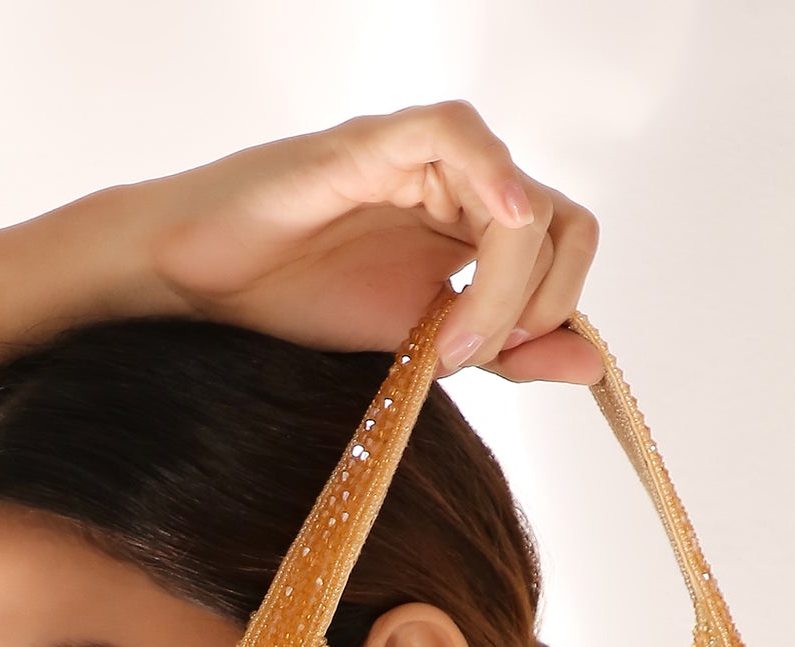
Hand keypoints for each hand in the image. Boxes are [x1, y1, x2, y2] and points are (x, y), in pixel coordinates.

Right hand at [129, 102, 603, 383]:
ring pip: (520, 198)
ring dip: (505, 281)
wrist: (201, 287)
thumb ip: (503, 353)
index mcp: (473, 230)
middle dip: (535, 304)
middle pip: (562, 225)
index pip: (567, 249)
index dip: (553, 311)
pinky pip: (460, 134)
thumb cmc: (290, 304)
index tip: (492, 363)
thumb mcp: (418, 350)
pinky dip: (493, 176)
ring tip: (443, 339)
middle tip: (467, 355)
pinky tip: (492, 222)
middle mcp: (460, 187)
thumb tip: (594, 364)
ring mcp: (422, 161)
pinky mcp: (376, 143)